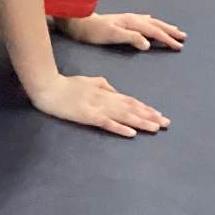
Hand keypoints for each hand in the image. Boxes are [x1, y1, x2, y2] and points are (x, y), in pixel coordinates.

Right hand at [29, 74, 167, 136]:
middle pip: (132, 109)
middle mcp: (105, 100)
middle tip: (166, 123)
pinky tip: (131, 133)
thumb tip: (115, 90)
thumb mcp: (88, 81)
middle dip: (150, 116)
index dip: (145, 108)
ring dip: (141, 122)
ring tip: (156, 128)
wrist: (47, 86)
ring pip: (124, 115)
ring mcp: (97, 108)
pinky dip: (120, 128)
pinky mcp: (87, 116)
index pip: (130, 101)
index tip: (158, 114)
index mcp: (105, 92)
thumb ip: (103, 85)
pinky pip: (107, 123)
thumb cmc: (65, 84)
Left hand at [59, 12, 185, 50]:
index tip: (178, 47)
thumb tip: (148, 43)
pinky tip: (151, 20)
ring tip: (175, 30)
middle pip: (156, 25)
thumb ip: (131, 38)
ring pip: (151, 22)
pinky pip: (142, 20)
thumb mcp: (112, 36)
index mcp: (132, 23)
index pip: (154, 32)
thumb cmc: (94, 32)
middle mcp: (132, 19)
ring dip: (163, 26)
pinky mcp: (122, 20)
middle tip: (183, 38)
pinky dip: (151, 22)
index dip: (167, 39)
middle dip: (170, 32)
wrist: (78, 23)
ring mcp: (128, 18)